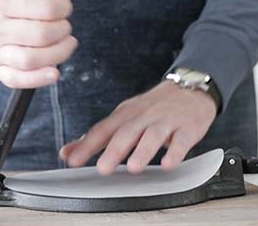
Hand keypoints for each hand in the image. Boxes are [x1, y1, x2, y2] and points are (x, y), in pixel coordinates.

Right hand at [0, 0, 83, 87]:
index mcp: (1, 0)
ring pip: (32, 59)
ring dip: (59, 54)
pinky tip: (54, 72)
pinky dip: (40, 79)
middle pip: (42, 35)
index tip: (64, 7)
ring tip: (65, 44)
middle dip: (63, 30)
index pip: (46, 8)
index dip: (64, 7)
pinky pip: (18, 80)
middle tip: (63, 26)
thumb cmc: (0, 0)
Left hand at [59, 80, 216, 174]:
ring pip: (152, 136)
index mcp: (125, 115)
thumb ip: (96, 137)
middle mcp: (143, 117)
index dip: (86, 145)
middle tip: (102, 169)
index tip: (72, 161)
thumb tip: (67, 153)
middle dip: (113, 151)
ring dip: (142, 151)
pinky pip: (181, 140)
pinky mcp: (187, 128)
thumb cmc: (153, 108)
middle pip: (126, 132)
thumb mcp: (123, 117)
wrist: (190, 88)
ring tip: (133, 167)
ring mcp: (166, 122)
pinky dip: (175, 152)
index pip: (102, 129)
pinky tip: (168, 163)